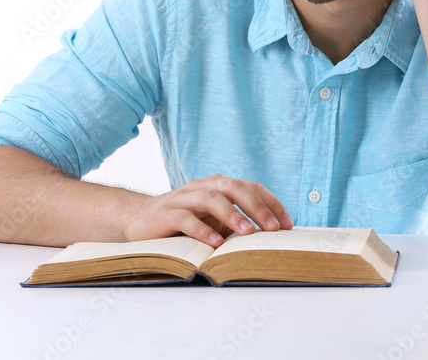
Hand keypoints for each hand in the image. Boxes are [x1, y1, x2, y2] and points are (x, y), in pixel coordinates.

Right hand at [125, 174, 293, 246]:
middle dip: (256, 207)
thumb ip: (237, 223)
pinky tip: (215, 243)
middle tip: (273, 227)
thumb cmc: (184, 222)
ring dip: (232, 215)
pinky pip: (185, 218)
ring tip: (248, 233)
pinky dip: (202, 229)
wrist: (138, 220)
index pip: (250, 187)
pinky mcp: (165, 213)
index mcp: (219, 185)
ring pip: (211, 198)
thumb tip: (272, 237)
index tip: (288, 224)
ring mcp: (183, 198)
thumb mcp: (214, 220)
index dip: (271, 203)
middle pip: (234, 188)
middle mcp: (203, 186)